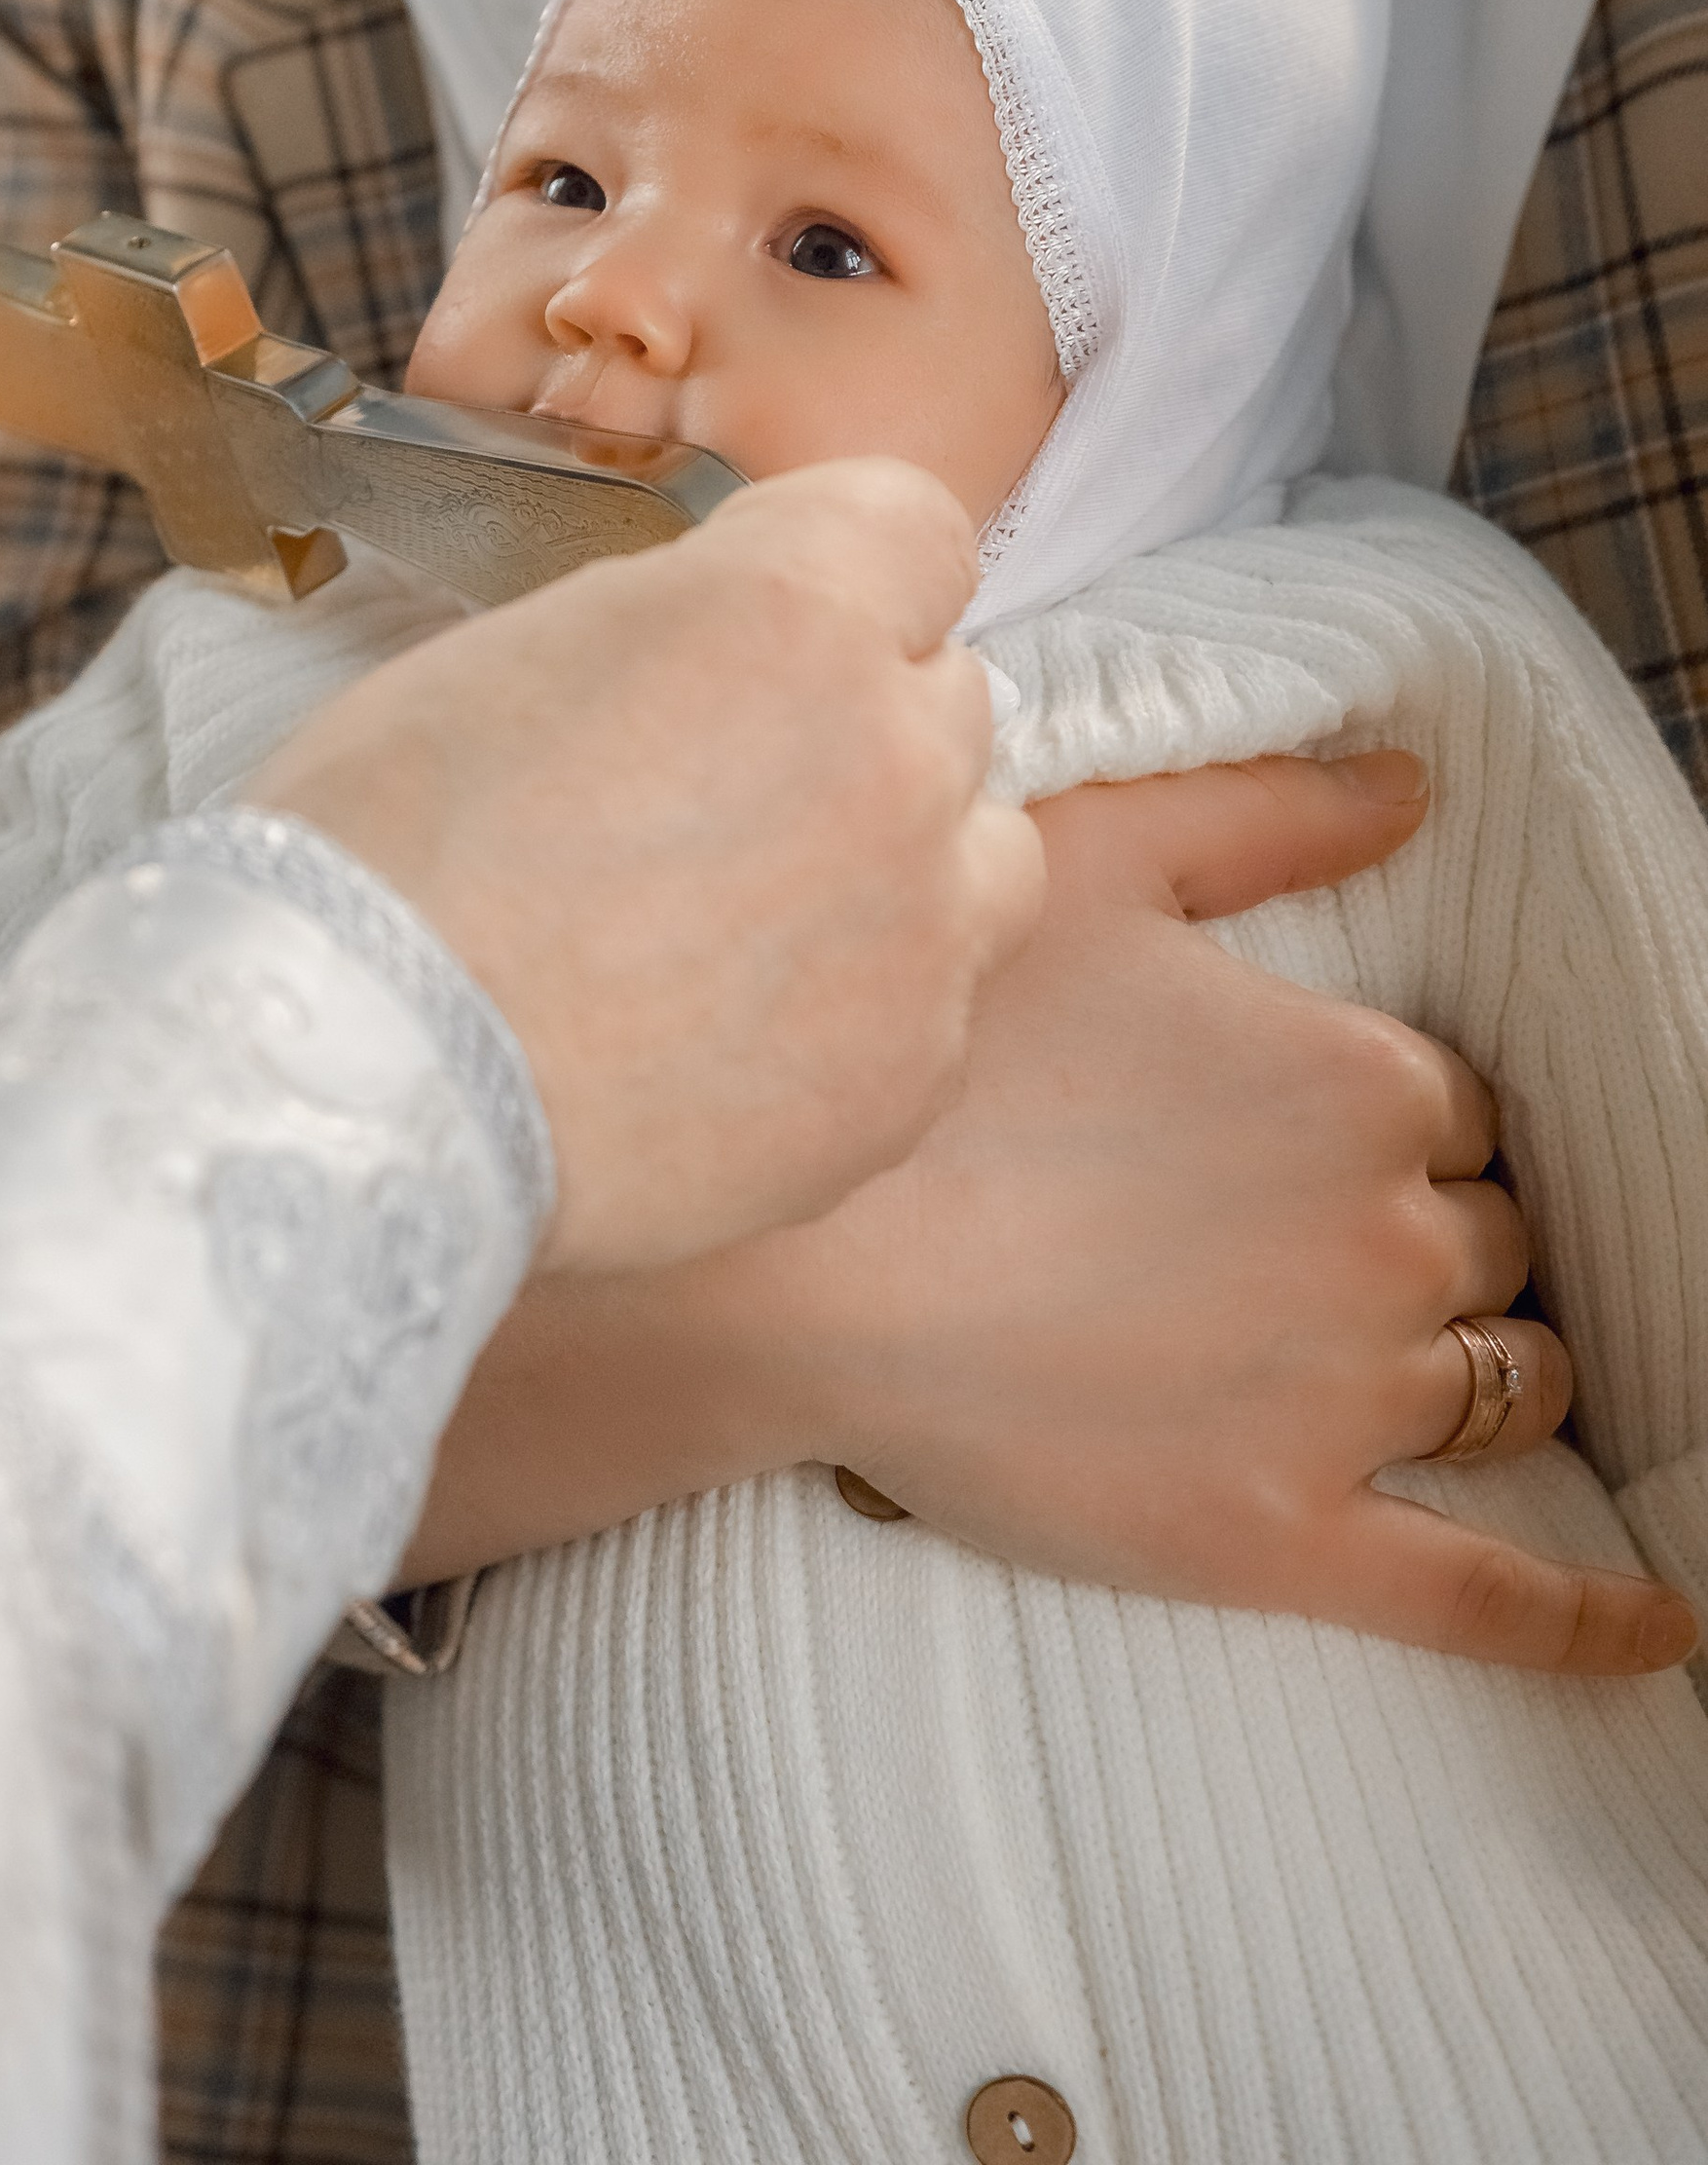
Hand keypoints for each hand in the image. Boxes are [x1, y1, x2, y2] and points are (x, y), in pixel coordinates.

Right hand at [248, 459, 1043, 1276]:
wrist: (351, 1073)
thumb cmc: (386, 844)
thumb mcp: (531, 644)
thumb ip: (689, 631)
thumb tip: (744, 661)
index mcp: (793, 611)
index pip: (921, 533)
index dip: (845, 572)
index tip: (778, 623)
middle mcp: (893, 755)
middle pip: (949, 697)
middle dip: (856, 726)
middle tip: (718, 798)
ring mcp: (921, 932)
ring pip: (983, 859)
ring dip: (898, 870)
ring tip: (745, 929)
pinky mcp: (905, 1081)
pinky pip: (931, 1013)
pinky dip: (853, 1018)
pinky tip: (718, 1046)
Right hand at [406, 755, 1693, 1674]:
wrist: (792, 1268)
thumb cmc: (932, 1056)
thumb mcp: (1086, 862)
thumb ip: (1267, 816)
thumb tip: (1412, 783)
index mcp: (1358, 1079)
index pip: (1455, 1106)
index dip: (1390, 1117)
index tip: (1299, 1133)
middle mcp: (1388, 1237)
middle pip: (1490, 1241)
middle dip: (1432, 1235)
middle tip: (1312, 1240)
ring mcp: (1350, 1402)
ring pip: (1507, 1385)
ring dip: (1488, 1367)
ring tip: (1429, 1365)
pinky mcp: (1290, 1540)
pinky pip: (1491, 1596)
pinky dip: (1593, 1620)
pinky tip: (1663, 1629)